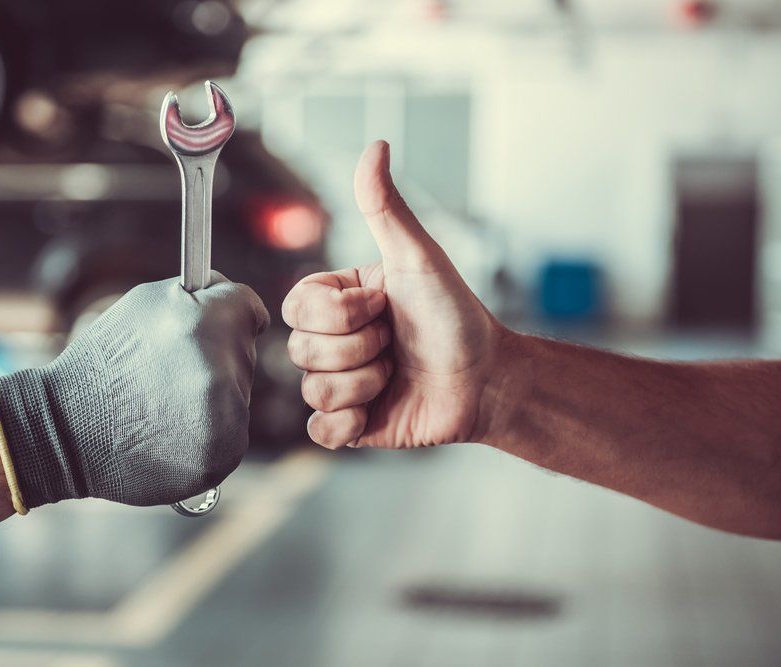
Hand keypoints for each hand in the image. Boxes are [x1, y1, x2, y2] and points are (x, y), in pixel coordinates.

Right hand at [0, 273, 268, 507]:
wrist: (66, 430)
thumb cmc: (104, 361)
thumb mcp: (144, 304)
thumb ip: (198, 295)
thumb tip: (236, 297)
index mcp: (204, 323)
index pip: (250, 308)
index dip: (231, 314)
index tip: (216, 325)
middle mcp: (220, 370)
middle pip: (245, 352)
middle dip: (217, 356)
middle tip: (168, 372)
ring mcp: (225, 417)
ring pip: (239, 394)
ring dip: (214, 395)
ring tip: (164, 403)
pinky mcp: (222, 454)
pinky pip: (232, 431)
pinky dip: (209, 431)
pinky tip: (171, 431)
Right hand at [283, 141, 503, 448]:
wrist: (487, 380)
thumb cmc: (456, 315)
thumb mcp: (418, 258)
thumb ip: (385, 208)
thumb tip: (375, 146)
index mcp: (338, 300)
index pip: (296, 306)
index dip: (340, 314)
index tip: (382, 306)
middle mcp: (333, 341)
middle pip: (301, 350)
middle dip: (359, 349)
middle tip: (395, 342)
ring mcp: (339, 383)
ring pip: (313, 390)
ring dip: (365, 383)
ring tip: (396, 373)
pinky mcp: (350, 424)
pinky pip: (320, 431)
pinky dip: (350, 423)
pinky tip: (378, 408)